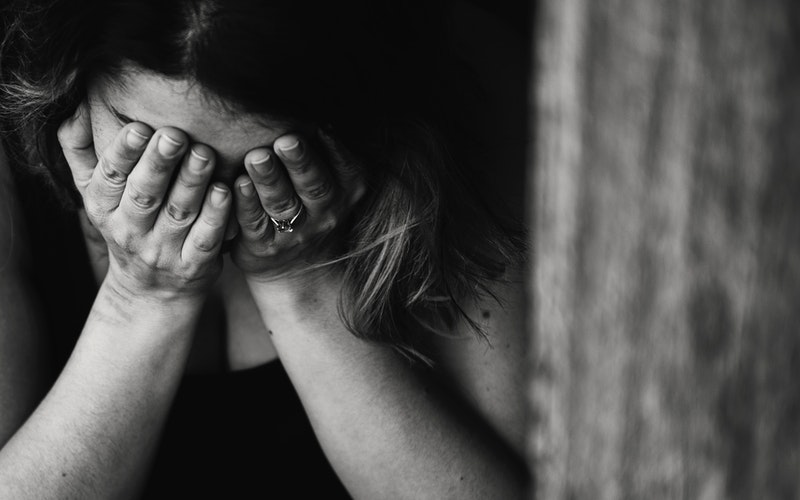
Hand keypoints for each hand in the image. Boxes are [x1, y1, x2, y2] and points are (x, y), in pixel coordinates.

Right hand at [58, 105, 230, 299]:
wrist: (151, 290)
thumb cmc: (126, 224)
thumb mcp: (94, 192)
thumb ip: (80, 150)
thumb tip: (74, 106)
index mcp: (103, 207)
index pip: (110, 177)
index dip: (123, 152)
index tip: (139, 127)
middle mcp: (129, 231)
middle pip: (145, 194)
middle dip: (159, 163)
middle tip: (176, 135)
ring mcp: (162, 251)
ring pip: (178, 213)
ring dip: (192, 182)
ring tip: (205, 153)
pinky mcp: (193, 266)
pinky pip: (205, 239)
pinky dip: (215, 216)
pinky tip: (225, 191)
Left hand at [231, 130, 365, 282]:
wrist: (298, 268)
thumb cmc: (311, 206)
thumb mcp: (332, 182)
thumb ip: (324, 150)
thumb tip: (308, 99)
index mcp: (346, 190)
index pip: (343, 167)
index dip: (332, 148)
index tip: (320, 125)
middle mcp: (325, 213)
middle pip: (313, 185)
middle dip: (300, 162)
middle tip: (286, 140)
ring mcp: (296, 233)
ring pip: (282, 204)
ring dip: (269, 179)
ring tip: (256, 157)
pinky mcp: (264, 246)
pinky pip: (255, 223)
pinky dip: (246, 204)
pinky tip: (236, 184)